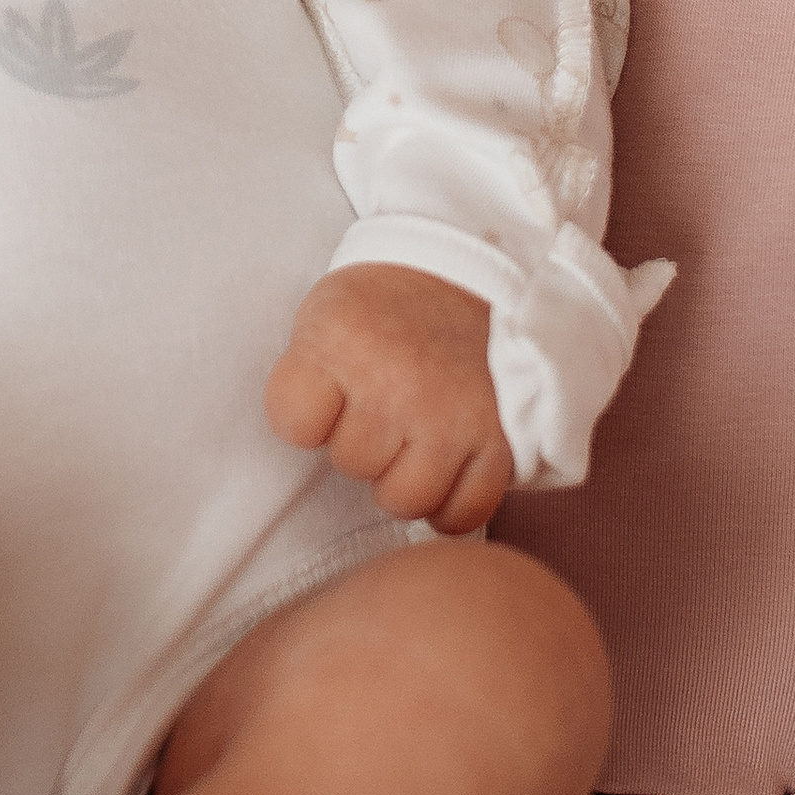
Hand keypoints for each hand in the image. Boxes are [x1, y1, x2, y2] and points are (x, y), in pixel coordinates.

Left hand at [267, 264, 514, 530]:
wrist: (467, 282)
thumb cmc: (381, 311)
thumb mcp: (326, 316)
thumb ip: (305, 377)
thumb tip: (302, 443)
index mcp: (342, 340)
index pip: (295, 423)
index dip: (307, 419)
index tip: (326, 399)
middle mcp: (398, 380)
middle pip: (352, 463)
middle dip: (362, 445)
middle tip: (380, 409)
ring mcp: (453, 415)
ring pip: (405, 498)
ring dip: (404, 478)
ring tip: (410, 440)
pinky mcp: (499, 441)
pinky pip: (463, 512)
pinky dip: (451, 502)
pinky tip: (445, 468)